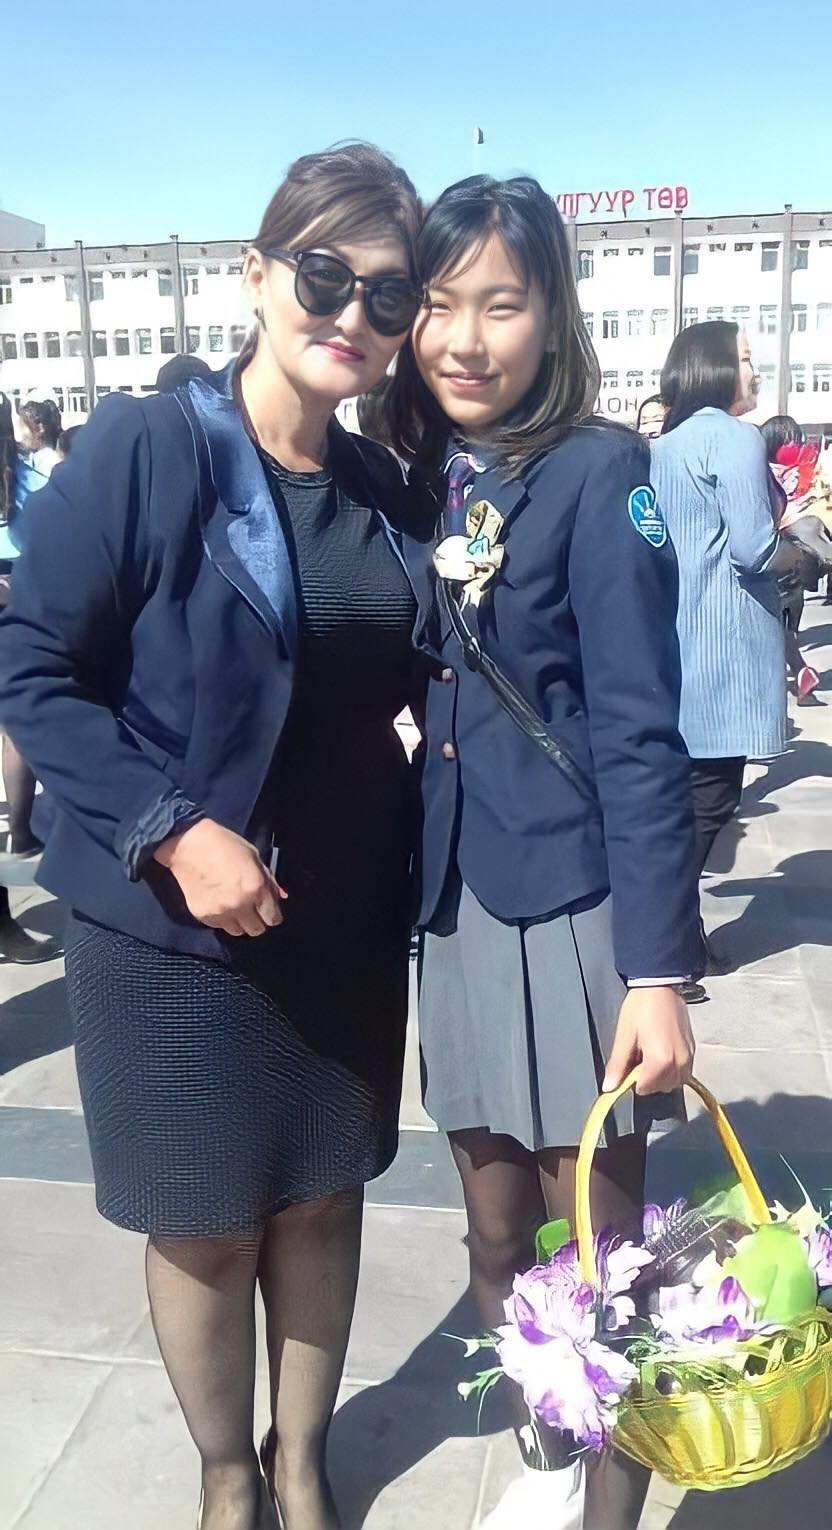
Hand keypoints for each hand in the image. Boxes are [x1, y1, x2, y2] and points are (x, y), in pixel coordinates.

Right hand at [153, 819, 286, 936]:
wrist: (188, 845)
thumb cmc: (224, 844)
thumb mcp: (253, 856)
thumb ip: (268, 880)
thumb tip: (281, 897)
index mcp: (255, 888)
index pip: (272, 918)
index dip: (273, 915)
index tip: (269, 910)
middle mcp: (240, 905)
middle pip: (256, 930)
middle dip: (258, 920)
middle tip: (253, 909)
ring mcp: (220, 913)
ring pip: (238, 932)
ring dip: (241, 923)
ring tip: (236, 908)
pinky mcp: (203, 916)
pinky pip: (220, 927)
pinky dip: (223, 920)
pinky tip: (220, 905)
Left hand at [603, 987, 694, 1095]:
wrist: (660, 985)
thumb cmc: (641, 1007)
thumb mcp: (624, 1036)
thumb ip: (618, 1065)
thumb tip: (609, 1086)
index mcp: (660, 1060)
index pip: (645, 1088)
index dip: (632, 1079)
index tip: (628, 1066)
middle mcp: (679, 1062)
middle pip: (660, 1087)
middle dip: (647, 1078)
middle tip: (639, 1057)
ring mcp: (688, 1057)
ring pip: (674, 1082)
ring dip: (661, 1076)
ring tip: (650, 1055)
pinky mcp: (693, 1050)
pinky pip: (683, 1072)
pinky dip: (672, 1069)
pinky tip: (661, 1053)